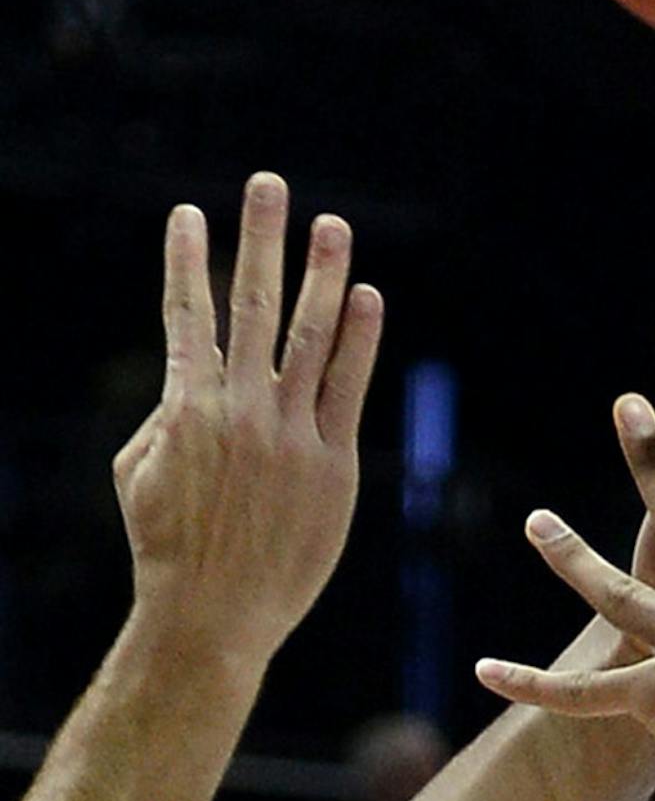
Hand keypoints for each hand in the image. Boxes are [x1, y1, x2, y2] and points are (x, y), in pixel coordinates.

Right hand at [115, 172, 382, 665]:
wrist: (215, 616)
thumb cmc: (169, 546)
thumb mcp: (138, 473)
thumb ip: (164, 416)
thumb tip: (191, 381)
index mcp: (186, 407)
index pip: (187, 315)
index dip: (189, 260)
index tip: (190, 213)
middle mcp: (240, 409)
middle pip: (252, 306)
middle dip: (260, 240)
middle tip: (269, 185)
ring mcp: (291, 433)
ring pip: (310, 336)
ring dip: (323, 274)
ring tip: (333, 224)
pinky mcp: (334, 463)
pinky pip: (350, 388)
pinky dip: (362, 340)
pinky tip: (371, 296)